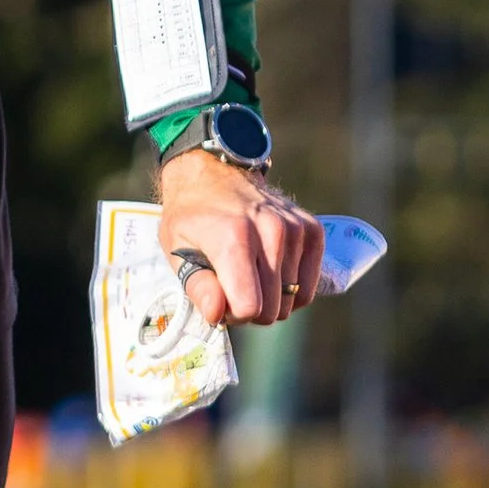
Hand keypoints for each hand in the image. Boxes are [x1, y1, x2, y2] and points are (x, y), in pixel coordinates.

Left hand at [156, 150, 322, 327]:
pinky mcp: (311, 230)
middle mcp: (271, 232)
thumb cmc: (191, 215)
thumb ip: (198, 285)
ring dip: (270, 299)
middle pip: (272, 309)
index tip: (220, 301)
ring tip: (250, 277)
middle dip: (251, 310)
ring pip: (292, 300)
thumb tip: (217, 315)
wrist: (213, 172)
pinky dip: (291, 288)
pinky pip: (308, 285)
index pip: (250, 307)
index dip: (233, 315)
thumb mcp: (177, 249)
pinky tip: (270, 272)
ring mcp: (295, 230)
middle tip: (232, 289)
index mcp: (234, 238)